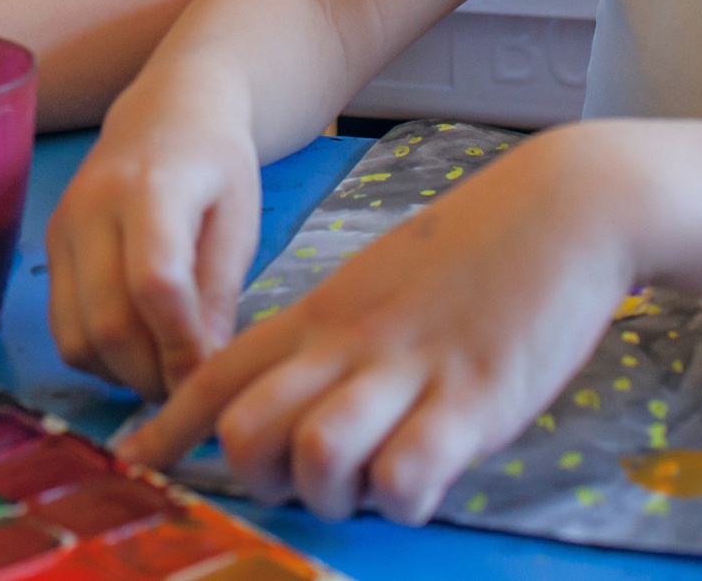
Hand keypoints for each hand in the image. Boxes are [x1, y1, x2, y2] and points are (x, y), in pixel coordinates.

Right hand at [48, 84, 263, 402]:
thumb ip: (221, 290)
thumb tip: (202, 369)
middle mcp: (92, 207)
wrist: (166, 112)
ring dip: (122, 373)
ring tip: (164, 368)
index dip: (181, 345)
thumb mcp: (240, 219)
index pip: (155, 283)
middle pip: (107, 320)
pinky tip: (136, 349)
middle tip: (189, 387)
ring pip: (76, 336)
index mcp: (151, 187)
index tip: (208, 376)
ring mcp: (62, 228)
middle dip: (152, 373)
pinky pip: (63, 328)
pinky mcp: (49, 248)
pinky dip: (98, 357)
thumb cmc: (215, 164)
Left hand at [120, 129, 637, 524]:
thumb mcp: (378, 288)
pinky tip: (425, 480)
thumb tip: (300, 411)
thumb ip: (333, 344)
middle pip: (246, 431)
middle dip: (259, 480)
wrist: (565, 203)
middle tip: (304, 481)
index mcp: (321, 315)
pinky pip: (409, 472)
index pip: (216, 375)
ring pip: (315, 454)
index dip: (169, 431)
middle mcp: (350, 343)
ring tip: (370, 482)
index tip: (136, 463)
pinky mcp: (476, 396)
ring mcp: (411, 370)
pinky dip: (404, 497)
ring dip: (331, 494)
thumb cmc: (472, 253)